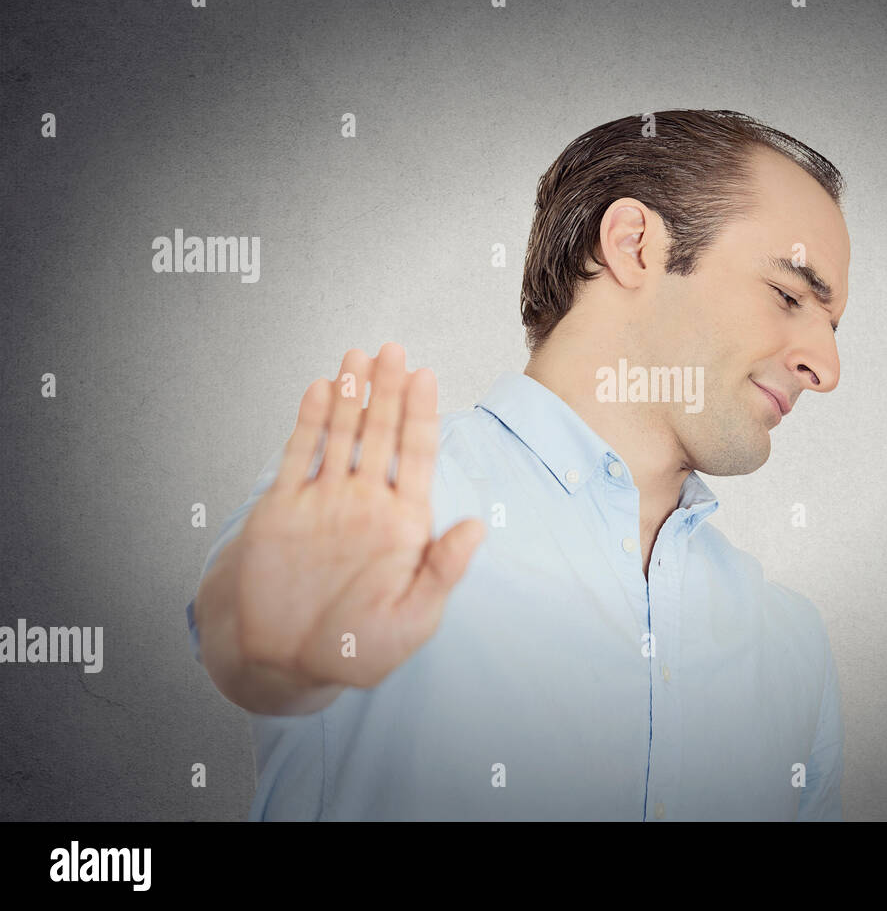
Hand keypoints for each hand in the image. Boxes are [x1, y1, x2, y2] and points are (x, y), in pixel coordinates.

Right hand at [230, 342, 484, 690]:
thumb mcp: (412, 620)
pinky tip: (320, 388)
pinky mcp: (284, 508)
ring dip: (351, 396)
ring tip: (359, 356)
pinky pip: (299, 456)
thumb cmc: (353, 650)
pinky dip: (309, 422)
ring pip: (341, 435)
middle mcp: (366, 503)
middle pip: (382, 434)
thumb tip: (478, 528)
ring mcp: (325, 502)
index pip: (417, 456)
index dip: (421, 415)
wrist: (282, 662)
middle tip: (394, 350)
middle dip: (389, 392)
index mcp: (403, 524)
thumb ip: (442, 571)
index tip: (426, 377)